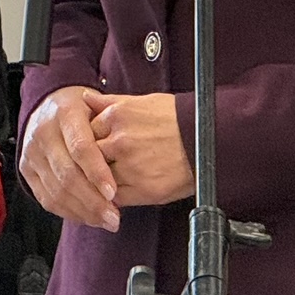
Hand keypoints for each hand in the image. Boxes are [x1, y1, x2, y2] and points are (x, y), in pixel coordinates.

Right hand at [20, 85, 120, 230]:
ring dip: (83, 211)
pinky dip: (69, 212)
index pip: (80, 147)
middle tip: (114, 217)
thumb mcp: (100, 108)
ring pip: (56, 190)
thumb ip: (112, 128)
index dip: (96, 172)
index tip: (113, 193)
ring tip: (106, 221)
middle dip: (92, 201)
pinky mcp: (26, 169)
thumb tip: (129, 157)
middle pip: (67, 174)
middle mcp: (43, 132)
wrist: (51, 106)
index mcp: (64, 113)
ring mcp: (31, 152)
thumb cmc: (84, 111)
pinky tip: (88, 217)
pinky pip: (47, 198)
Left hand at [87, 91, 194, 206]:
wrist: (209, 140)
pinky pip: (117, 197)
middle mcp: (120, 141)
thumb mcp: (142, 102)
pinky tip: (120, 189)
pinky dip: (114, 196)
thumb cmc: (178, 119)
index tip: (94, 146)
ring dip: (101, 180)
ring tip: (109, 178)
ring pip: (100, 178)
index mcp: (117, 116)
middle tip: (97, 165)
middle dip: (92, 161)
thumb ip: (109, 102)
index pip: (85, 133)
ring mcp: (131, 167)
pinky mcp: (144, 189)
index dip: (88, 141)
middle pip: (89, 156)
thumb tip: (85, 97)